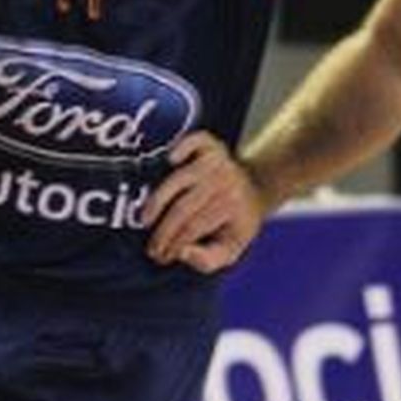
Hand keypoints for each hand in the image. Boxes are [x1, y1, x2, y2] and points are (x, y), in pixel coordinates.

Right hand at [143, 132, 268, 274]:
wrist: (256, 191)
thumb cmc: (234, 224)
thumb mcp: (230, 250)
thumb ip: (208, 260)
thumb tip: (181, 253)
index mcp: (232, 208)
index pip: (194, 228)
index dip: (173, 244)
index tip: (160, 257)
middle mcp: (225, 182)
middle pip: (184, 207)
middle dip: (163, 230)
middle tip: (150, 247)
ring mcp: (218, 162)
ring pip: (180, 179)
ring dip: (159, 200)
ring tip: (145, 220)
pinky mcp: (212, 144)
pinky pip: (196, 140)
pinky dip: (183, 146)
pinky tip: (170, 160)